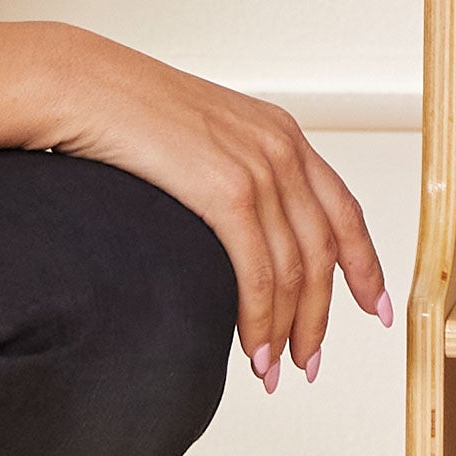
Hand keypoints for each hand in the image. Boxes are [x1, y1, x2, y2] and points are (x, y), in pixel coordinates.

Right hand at [30, 31, 391, 381]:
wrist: (80, 84)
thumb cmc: (123, 112)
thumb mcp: (201, 136)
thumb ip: (232, 173)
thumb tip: (238, 231)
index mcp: (281, 133)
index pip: (344, 209)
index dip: (366, 265)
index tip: (374, 307)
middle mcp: (281, 148)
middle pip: (325, 250)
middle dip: (321, 315)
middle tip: (311, 362)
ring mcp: (258, 168)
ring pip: (296, 269)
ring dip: (288, 330)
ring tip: (274, 371)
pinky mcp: (226, 190)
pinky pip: (260, 271)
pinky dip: (262, 320)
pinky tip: (254, 351)